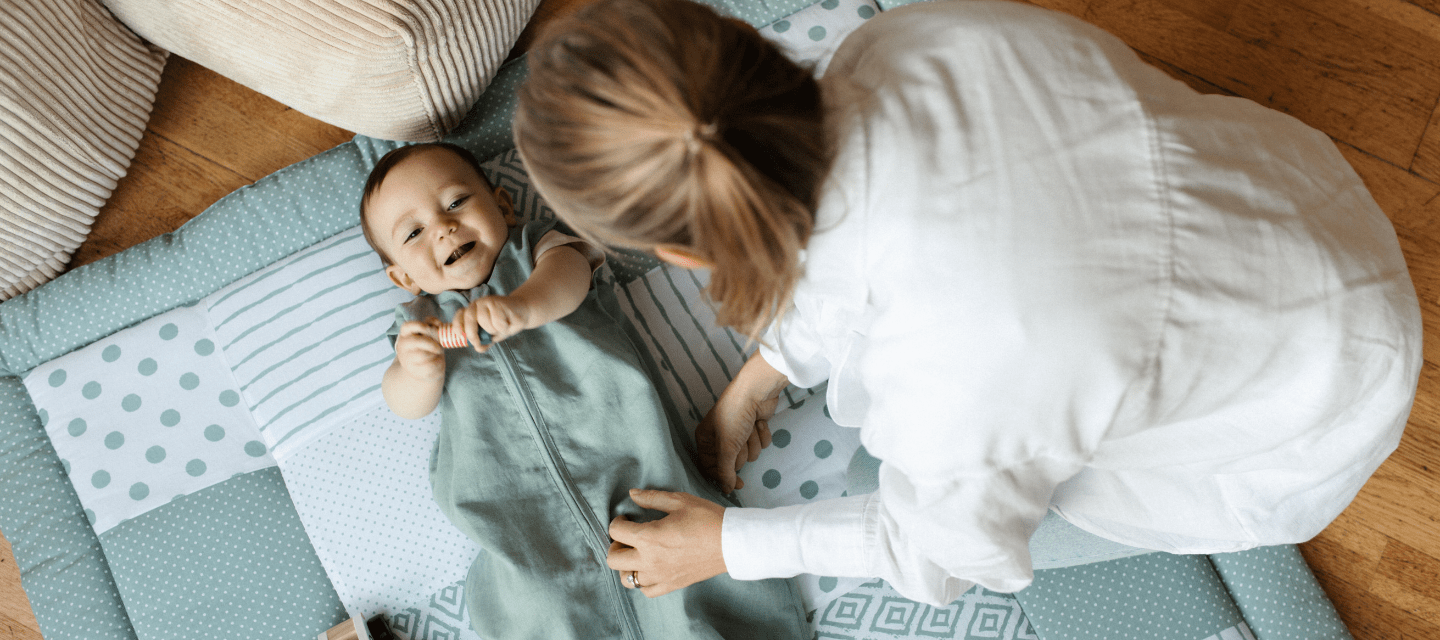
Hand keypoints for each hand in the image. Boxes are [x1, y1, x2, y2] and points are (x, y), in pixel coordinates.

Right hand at [393, 320, 444, 380]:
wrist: (424, 369)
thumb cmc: (428, 348)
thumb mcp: (429, 335)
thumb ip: (432, 326)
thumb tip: (437, 323)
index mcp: (405, 335)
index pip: (407, 327)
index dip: (419, 325)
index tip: (429, 328)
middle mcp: (403, 346)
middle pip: (416, 341)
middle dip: (431, 342)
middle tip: (438, 346)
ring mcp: (407, 360)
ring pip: (422, 355)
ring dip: (434, 353)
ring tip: (438, 353)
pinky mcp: (415, 371)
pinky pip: (429, 366)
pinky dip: (438, 363)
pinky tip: (438, 361)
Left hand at [452, 295, 531, 351]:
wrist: (523, 312)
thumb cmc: (505, 323)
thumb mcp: (492, 335)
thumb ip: (484, 341)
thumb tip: (478, 348)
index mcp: (472, 310)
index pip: (459, 315)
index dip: (457, 325)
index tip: (459, 335)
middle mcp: (478, 304)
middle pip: (470, 320)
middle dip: (473, 335)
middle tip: (478, 342)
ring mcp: (488, 301)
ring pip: (485, 323)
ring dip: (494, 330)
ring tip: (502, 327)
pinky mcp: (499, 302)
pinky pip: (498, 322)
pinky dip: (504, 327)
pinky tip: (508, 322)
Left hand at [606, 489, 726, 596]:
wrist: (732, 542)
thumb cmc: (708, 518)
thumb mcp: (680, 501)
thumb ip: (652, 498)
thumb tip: (632, 494)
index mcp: (649, 537)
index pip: (615, 531)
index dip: (618, 521)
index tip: (626, 518)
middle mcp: (649, 560)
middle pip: (613, 558)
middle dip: (615, 544)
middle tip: (627, 537)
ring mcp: (660, 576)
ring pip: (626, 579)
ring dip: (626, 565)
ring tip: (636, 554)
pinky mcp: (671, 585)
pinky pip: (646, 590)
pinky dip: (642, 581)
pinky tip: (649, 568)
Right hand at [696, 354, 787, 492]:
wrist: (756, 392)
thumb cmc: (734, 416)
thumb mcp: (726, 447)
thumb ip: (725, 471)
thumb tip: (726, 490)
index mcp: (706, 439)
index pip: (711, 467)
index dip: (724, 476)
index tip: (738, 484)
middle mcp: (720, 437)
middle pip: (734, 462)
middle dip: (742, 451)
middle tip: (741, 439)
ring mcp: (738, 432)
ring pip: (750, 454)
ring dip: (753, 443)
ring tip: (750, 428)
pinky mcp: (754, 428)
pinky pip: (761, 444)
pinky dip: (762, 435)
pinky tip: (759, 423)